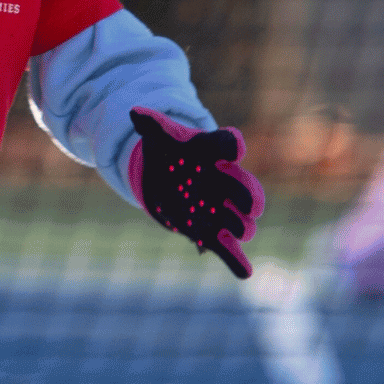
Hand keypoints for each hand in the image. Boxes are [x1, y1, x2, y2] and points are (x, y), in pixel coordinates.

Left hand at [128, 107, 264, 278]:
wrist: (168, 179)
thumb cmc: (170, 154)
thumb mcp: (159, 138)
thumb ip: (151, 125)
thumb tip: (134, 112)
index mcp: (212, 153)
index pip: (226, 144)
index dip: (231, 145)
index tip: (234, 146)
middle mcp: (225, 181)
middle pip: (246, 188)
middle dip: (249, 196)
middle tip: (248, 204)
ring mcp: (222, 209)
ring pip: (242, 221)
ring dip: (242, 226)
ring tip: (237, 232)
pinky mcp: (214, 233)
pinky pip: (230, 249)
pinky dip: (237, 261)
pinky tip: (244, 271)